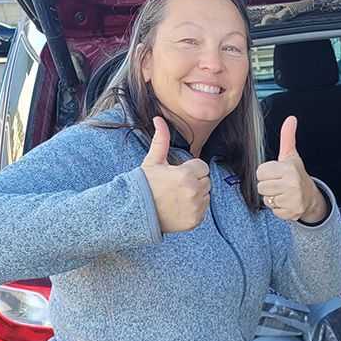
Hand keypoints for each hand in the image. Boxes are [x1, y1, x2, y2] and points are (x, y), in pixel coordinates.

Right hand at [141, 117, 210, 232]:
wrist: (134, 213)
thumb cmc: (143, 185)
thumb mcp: (152, 162)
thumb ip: (161, 140)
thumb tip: (159, 119)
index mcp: (186, 175)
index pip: (202, 166)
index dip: (190, 169)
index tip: (178, 174)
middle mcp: (193, 191)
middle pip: (206, 180)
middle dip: (194, 181)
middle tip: (176, 186)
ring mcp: (195, 208)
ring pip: (206, 195)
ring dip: (196, 194)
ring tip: (177, 196)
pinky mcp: (195, 221)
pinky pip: (203, 210)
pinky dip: (195, 209)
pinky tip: (179, 207)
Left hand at [256, 116, 328, 222]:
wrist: (310, 197)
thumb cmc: (297, 174)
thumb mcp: (291, 155)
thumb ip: (288, 137)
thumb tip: (291, 119)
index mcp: (288, 169)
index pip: (260, 172)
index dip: (266, 173)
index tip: (277, 173)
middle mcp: (291, 184)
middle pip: (261, 187)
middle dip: (268, 186)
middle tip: (280, 183)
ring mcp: (292, 199)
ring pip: (265, 199)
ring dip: (272, 197)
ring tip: (282, 192)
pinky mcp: (291, 212)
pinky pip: (273, 211)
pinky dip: (278, 208)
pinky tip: (286, 202)